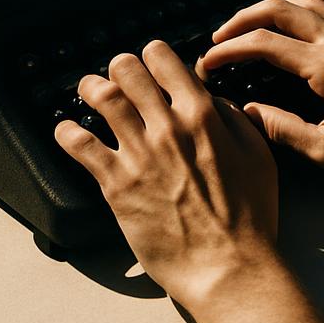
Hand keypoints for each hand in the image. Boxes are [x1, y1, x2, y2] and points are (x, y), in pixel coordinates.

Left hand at [54, 42, 279, 312]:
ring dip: (91, 87)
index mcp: (202, 115)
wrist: (228, 267)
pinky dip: (68, 132)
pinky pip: (81, 146)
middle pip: (127, 72)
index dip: (154, 55)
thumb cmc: (249, 218)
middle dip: (119, 66)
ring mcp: (139, 154)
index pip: (165, 60)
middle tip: (116, 72)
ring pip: (102, 99)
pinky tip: (65, 130)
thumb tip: (212, 99)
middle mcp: (167, 126)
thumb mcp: (258, 156)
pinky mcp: (117, 185)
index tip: (149, 60)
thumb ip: (234, 119)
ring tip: (87, 87)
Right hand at [200, 0, 323, 215]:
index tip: (208, 63)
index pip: (265, 44)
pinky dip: (298, 13)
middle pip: (281, 10)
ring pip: (305, 5)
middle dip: (243, 19)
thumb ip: (282, 128)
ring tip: (248, 29)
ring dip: (271, 10)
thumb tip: (245, 113)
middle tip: (218, 39)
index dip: (229, 50)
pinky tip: (290, 32)